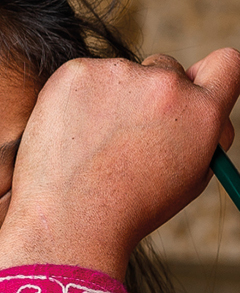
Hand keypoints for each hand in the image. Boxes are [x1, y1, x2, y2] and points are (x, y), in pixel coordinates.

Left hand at [0, 47, 239, 279]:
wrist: (71, 227)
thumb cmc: (128, 213)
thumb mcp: (186, 181)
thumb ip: (202, 136)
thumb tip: (204, 104)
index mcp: (202, 112)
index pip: (226, 65)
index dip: (207, 79)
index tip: (187, 94)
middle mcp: (166, 85)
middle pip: (165, 69)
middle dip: (149, 97)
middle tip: (123, 139)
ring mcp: (119, 73)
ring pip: (119, 76)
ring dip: (110, 101)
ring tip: (90, 150)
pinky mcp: (77, 73)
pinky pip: (83, 78)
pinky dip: (76, 102)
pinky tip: (68, 139)